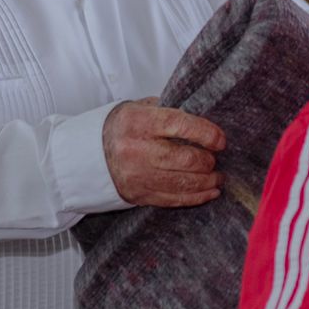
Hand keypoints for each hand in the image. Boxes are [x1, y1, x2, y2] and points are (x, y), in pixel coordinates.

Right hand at [102, 98, 225, 207]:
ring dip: (207, 182)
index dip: (206, 133)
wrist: (88, 154)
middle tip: (216, 159)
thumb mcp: (140, 108)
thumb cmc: (123, 127)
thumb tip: (202, 120)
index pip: (179, 125)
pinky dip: (196, 197)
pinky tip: (210, 192)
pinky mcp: (139, 195)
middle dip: (207, 161)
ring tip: (218, 177)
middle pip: (184, 159)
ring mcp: (138, 175)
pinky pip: (173, 199)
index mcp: (139, 122)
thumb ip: (169, 110)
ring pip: (182, 183)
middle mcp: (137, 149)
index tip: (220, 140)